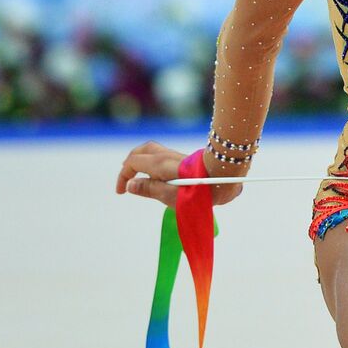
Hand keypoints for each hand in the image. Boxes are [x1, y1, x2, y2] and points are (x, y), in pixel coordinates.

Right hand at [115, 139, 242, 207]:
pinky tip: (158, 175)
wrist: (225, 177)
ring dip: (142, 161)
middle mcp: (165, 155)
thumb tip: (130, 185)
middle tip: (127, 178)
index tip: (122, 192)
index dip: (123, 176)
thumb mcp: (170, 196)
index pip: (132, 162)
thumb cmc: (198, 190)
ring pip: (153, 151)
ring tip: (139, 176)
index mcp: (158, 163)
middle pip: (141, 151)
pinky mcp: (185, 159)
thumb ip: (149, 189)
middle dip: (130, 163)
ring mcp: (176, 156)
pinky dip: (153, 162)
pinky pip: (163, 156)